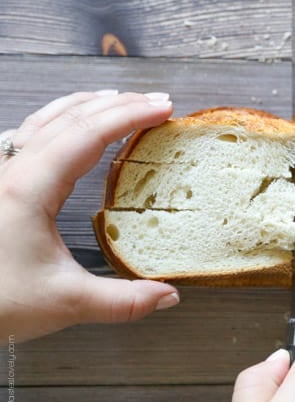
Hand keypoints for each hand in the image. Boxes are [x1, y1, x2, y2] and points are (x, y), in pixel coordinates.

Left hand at [0, 90, 179, 343]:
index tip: (165, 108)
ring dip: (86, 104)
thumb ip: (123, 301)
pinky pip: (28, 134)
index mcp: (30, 188)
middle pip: (71, 118)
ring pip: (45, 119)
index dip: (131, 116)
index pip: (90, 134)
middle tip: (158, 100)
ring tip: (120, 98)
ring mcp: (0, 173)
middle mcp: (12, 170)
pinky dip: (58, 118)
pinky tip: (65, 124)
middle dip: (119, 104)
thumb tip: (170, 296)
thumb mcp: (64, 303)